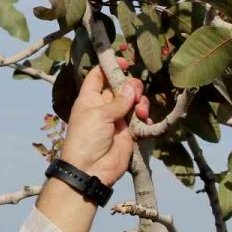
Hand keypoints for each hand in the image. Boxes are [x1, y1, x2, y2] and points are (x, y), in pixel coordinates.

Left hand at [59, 63, 150, 186]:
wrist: (91, 169)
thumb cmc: (87, 138)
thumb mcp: (99, 115)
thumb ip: (118, 101)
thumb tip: (131, 87)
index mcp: (90, 98)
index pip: (99, 76)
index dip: (110, 67)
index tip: (124, 62)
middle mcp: (104, 106)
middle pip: (121, 87)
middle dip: (132, 86)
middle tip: (136, 92)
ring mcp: (117, 119)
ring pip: (134, 102)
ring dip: (140, 102)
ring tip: (140, 112)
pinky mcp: (129, 132)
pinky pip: (141, 119)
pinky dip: (145, 117)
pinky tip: (145, 121)